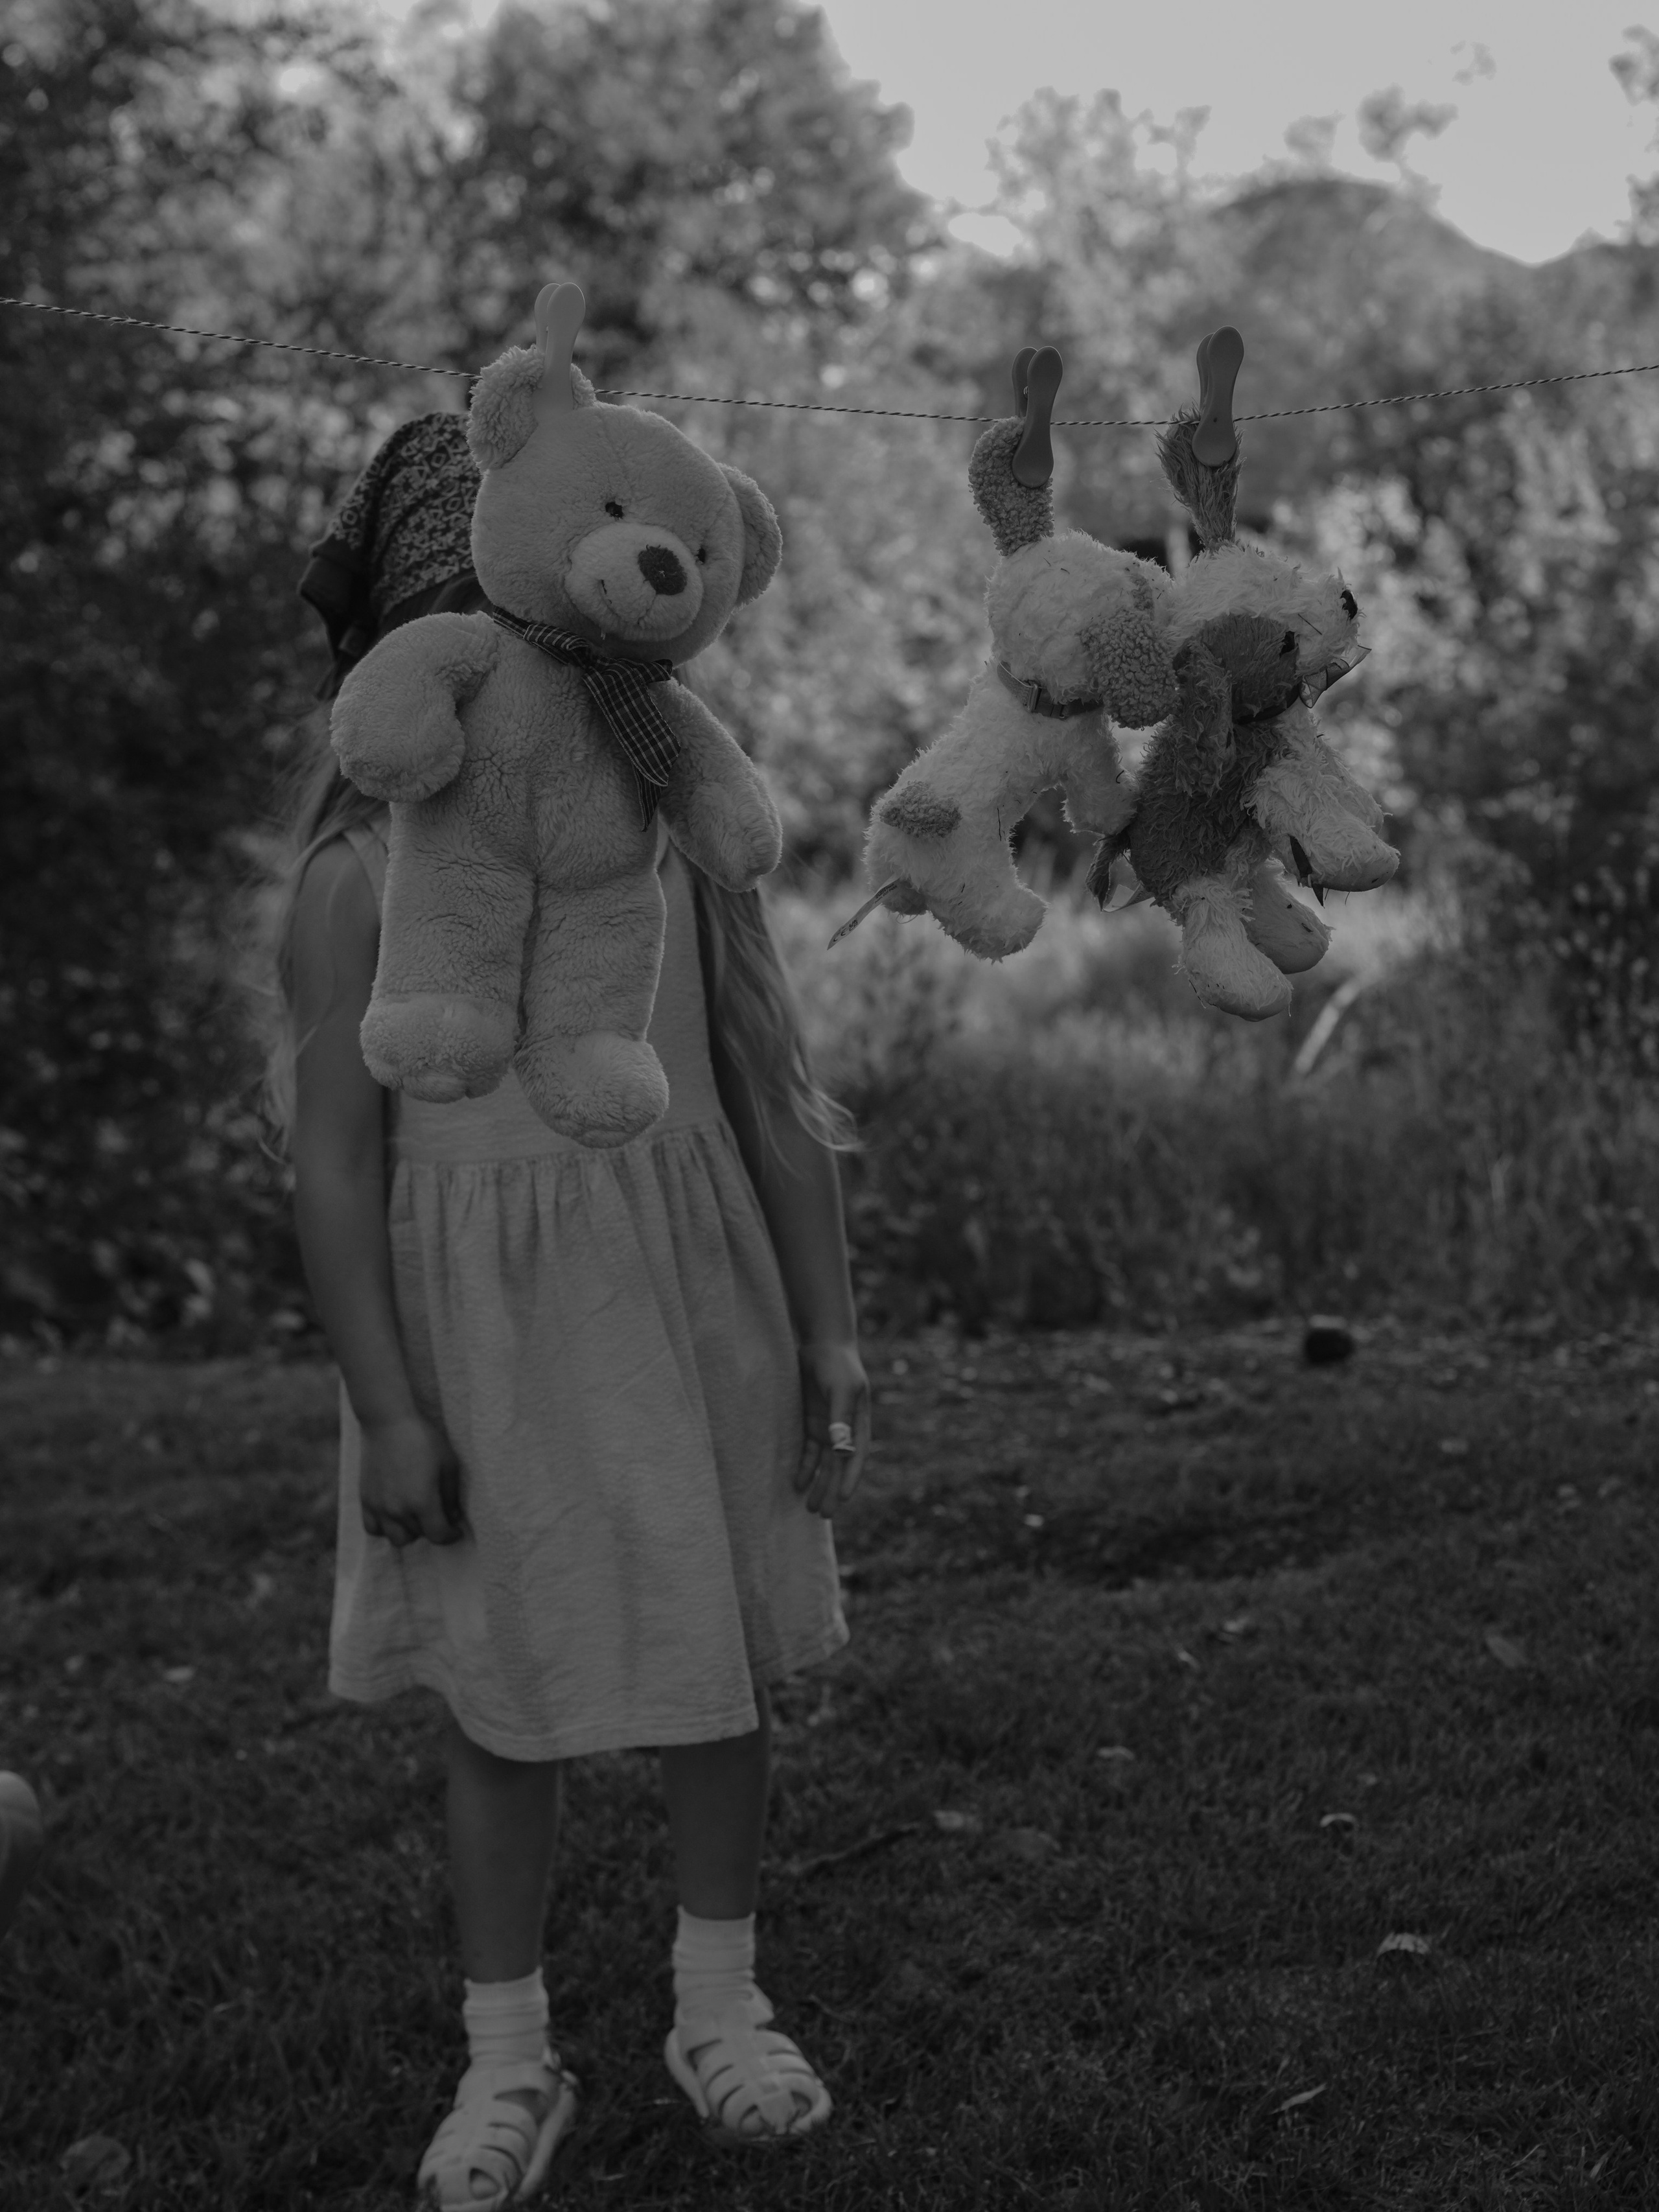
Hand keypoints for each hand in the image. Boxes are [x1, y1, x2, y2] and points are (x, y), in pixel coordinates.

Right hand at [359, 1413, 467, 1548]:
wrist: (387, 1422)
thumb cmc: (423, 1439)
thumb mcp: (448, 1464)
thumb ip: (451, 1496)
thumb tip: (452, 1517)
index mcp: (422, 1502)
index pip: (438, 1535)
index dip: (451, 1536)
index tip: (456, 1530)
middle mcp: (398, 1510)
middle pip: (419, 1535)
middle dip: (432, 1528)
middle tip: (438, 1513)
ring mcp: (379, 1507)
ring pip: (397, 1538)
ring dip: (410, 1531)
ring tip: (416, 1515)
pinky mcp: (365, 1500)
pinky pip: (373, 1529)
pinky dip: (385, 1528)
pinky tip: (394, 1516)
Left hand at [795, 1340, 870, 1517]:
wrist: (821, 1343)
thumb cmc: (837, 1364)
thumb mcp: (842, 1388)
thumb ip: (841, 1418)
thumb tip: (841, 1450)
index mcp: (859, 1423)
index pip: (856, 1457)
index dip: (850, 1479)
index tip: (844, 1499)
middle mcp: (844, 1430)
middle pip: (839, 1467)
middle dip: (832, 1490)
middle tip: (824, 1515)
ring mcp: (827, 1427)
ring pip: (823, 1464)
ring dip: (818, 1484)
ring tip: (811, 1508)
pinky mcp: (810, 1422)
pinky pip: (808, 1451)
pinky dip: (804, 1467)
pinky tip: (798, 1483)